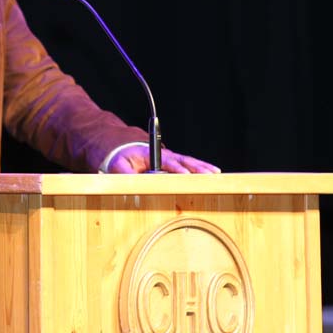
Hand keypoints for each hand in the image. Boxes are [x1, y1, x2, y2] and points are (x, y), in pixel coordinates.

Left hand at [106, 146, 221, 173]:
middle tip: (210, 174)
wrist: (121, 147)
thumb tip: (139, 185)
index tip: (186, 176)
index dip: (177, 169)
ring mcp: (170, 158)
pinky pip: (189, 165)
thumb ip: (127, 175)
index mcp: (150, 154)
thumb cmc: (120, 157)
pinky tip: (212, 173)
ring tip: (215, 173)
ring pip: (189, 162)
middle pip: (183, 161)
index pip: (167, 162)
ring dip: (202, 167)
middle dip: (197, 168)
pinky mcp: (173, 163)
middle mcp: (163, 155)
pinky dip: (201, 168)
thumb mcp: (117, 166)